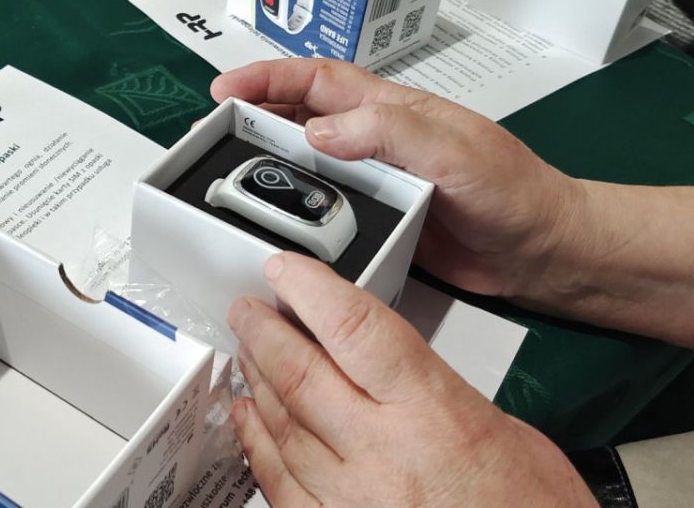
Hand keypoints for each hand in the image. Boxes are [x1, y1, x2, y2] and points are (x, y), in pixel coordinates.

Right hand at [210, 59, 578, 300]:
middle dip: (254, 116)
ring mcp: (374, 183)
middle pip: (301, 118)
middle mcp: (375, 142)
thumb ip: (389, 132)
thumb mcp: (454, 149)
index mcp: (392, 111)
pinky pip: (324, 210)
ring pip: (307, 165)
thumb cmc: (511, 190)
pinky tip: (273, 225)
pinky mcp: (378, 223)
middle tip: (213, 135)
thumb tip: (316, 133)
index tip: (225, 89)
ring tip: (228, 178)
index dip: (269, 78)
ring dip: (268, 164)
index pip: (318, 82)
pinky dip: (293, 211)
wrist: (542, 252)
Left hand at [229, 252, 597, 506]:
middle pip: (301, 374)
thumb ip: (430, 384)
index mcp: (436, 416)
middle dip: (264, 332)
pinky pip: (278, 485)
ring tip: (247, 352)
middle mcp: (386, 457)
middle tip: (247, 310)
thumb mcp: (505, 427)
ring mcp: (354, 502)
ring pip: (282, 425)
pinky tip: (248, 418)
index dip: (309, 289)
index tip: (285, 270)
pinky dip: (257, 445)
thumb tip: (376, 352)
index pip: (355, 328)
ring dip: (257, 381)